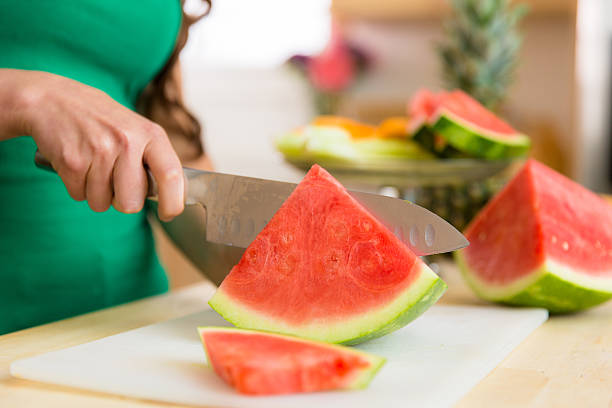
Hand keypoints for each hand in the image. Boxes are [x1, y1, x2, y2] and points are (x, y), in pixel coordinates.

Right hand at [1, 69, 183, 220]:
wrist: (52, 99)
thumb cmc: (101, 119)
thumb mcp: (136, 129)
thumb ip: (152, 159)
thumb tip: (171, 197)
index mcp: (150, 134)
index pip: (171, 175)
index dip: (173, 202)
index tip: (168, 214)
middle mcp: (127, 141)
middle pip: (132, 203)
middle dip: (122, 201)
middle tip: (115, 181)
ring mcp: (99, 151)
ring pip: (102, 203)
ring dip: (96, 194)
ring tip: (93, 166)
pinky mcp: (72, 161)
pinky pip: (79, 196)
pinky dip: (77, 187)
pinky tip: (78, 164)